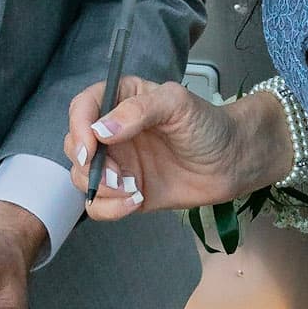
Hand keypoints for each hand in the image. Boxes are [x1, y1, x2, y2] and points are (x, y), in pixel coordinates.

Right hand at [64, 76, 270, 218]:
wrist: (233, 163)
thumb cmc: (208, 125)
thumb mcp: (177, 105)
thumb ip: (139, 111)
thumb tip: (101, 130)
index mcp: (121, 100)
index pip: (83, 106)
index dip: (79, 125)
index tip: (92, 147)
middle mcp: (113, 131)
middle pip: (75, 145)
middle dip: (89, 163)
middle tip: (118, 174)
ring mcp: (118, 164)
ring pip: (82, 176)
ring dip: (100, 187)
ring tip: (132, 189)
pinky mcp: (125, 193)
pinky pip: (99, 204)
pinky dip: (109, 207)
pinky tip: (135, 201)